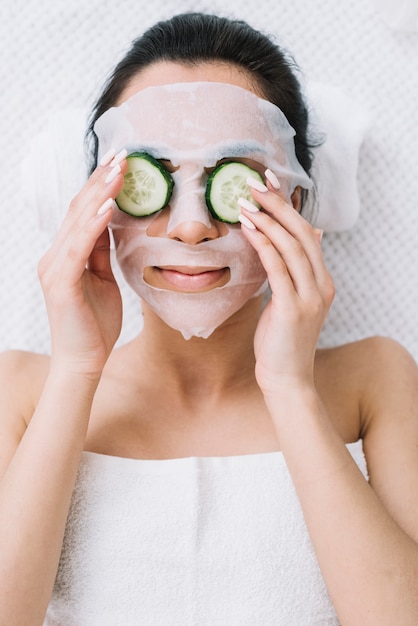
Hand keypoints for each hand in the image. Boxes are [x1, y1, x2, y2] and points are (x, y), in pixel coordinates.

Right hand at [38, 152, 126, 378]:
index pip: (82, 213)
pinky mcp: (60, 283)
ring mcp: (55, 268)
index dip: (99, 186)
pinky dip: (93, 225)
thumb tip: (111, 224)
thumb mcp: (102, 280)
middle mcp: (55, 256)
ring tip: (119, 171)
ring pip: (78, 223)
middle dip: (101, 181)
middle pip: (78, 210)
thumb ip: (101, 253)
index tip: (119, 163)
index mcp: (65, 255)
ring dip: (100, 194)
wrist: (84, 361)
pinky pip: (78, 248)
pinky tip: (108, 207)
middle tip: (122, 155)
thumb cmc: (95, 324)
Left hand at [239, 175, 334, 394]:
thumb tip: (308, 237)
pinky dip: (263, 245)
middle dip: (278, 206)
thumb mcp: (292, 301)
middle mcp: (321, 285)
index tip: (271, 185)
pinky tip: (248, 229)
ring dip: (268, 221)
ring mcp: (310, 297)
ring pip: (292, 247)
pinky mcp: (293, 308)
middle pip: (302, 234)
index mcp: (322, 281)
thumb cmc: (282, 340)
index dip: (289, 207)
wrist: (287, 379)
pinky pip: (277, 268)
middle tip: (256, 183)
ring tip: (246, 202)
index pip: (308, 235)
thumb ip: (295, 271)